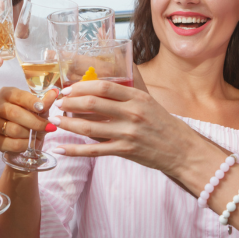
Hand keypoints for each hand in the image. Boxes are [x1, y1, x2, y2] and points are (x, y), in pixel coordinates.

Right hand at [0, 87, 58, 152]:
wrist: (24, 139)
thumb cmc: (31, 119)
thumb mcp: (40, 110)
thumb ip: (45, 102)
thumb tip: (54, 93)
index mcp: (7, 94)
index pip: (18, 95)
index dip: (31, 102)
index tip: (43, 108)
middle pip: (14, 113)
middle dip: (35, 122)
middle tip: (49, 127)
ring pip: (13, 129)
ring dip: (30, 134)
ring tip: (38, 135)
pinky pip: (11, 143)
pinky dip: (24, 145)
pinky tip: (30, 143)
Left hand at [45, 81, 202, 177]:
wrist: (182, 150)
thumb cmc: (163, 125)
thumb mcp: (148, 102)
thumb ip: (126, 94)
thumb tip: (98, 87)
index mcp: (137, 97)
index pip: (103, 86)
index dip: (81, 86)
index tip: (69, 89)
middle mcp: (132, 113)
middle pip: (92, 104)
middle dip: (70, 103)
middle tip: (58, 103)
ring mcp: (128, 134)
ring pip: (89, 127)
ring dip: (68, 123)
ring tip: (56, 121)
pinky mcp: (125, 151)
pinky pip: (94, 151)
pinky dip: (74, 150)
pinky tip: (60, 148)